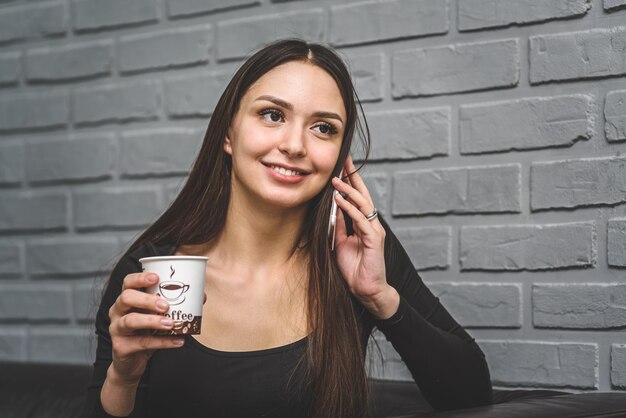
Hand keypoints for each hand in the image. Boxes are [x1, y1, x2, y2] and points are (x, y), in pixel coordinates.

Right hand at [107, 272, 184, 384]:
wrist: (132, 362)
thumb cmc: (145, 332)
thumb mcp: (157, 316)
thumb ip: (175, 305)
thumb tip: (201, 296)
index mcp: (127, 299)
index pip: (128, 282)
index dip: (140, 278)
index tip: (156, 277)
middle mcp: (118, 311)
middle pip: (126, 298)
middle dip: (147, 300)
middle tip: (166, 305)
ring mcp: (117, 329)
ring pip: (130, 320)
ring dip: (152, 321)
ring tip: (170, 323)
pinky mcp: (121, 347)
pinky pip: (142, 343)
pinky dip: (162, 342)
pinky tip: (178, 341)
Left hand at [331, 156, 398, 318]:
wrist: (366, 290)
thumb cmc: (355, 269)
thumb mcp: (341, 242)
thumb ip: (339, 225)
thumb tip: (333, 208)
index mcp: (364, 224)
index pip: (357, 197)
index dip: (349, 181)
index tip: (341, 166)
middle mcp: (371, 223)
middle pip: (363, 194)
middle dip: (353, 177)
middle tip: (344, 160)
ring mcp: (374, 230)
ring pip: (363, 204)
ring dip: (348, 190)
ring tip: (336, 179)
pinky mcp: (374, 239)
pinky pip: (361, 219)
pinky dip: (350, 208)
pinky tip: (340, 200)